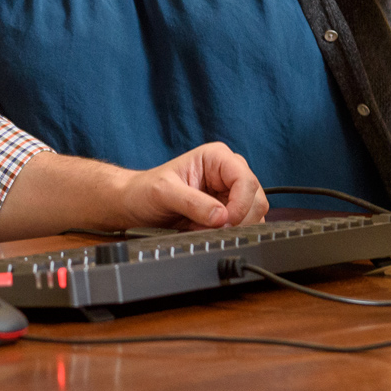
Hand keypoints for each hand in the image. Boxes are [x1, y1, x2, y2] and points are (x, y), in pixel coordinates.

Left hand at [114, 142, 268, 230]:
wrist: (134, 205)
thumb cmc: (145, 190)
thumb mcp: (164, 193)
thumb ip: (193, 203)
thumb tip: (221, 216)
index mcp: (217, 157)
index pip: (246, 180)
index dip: (240, 204)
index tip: (225, 221)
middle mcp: (227, 172)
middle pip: (256, 199)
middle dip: (237, 219)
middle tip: (210, 227)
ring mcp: (229, 193)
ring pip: (254, 215)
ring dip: (231, 228)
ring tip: (200, 226)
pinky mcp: (227, 211)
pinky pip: (242, 226)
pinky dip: (227, 234)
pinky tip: (203, 230)